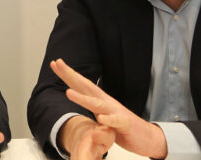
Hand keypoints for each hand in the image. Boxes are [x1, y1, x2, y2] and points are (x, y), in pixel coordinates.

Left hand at [51, 59, 166, 158]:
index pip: (81, 85)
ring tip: (68, 93)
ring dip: (83, 98)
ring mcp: (115, 112)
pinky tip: (100, 118)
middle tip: (57, 63)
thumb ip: (91, 106)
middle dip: (71, 75)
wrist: (146, 137)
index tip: (54, 64)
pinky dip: (108, 120)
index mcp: (99, 100)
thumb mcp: (101, 115)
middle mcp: (106, 102)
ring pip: (97, 104)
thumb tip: (77, 96)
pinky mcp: (125, 124)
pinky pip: (116, 122)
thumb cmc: (121, 126)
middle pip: (86, 86)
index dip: (67, 74)